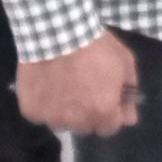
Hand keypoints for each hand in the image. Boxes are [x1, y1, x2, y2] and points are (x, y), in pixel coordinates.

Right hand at [15, 31, 140, 135]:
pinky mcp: (31, 111)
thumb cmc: (95, 46)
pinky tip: (47, 85)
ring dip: (65, 111)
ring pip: (62, 122)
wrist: (57, 33)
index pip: (109, 128)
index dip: (110, 114)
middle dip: (88, 113)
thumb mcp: (125, 62)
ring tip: (63, 86)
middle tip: (84, 90)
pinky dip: (44, 104)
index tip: (106, 100)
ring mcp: (52, 118)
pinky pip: (41, 114)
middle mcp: (78, 121)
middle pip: (86, 126)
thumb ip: (129, 91)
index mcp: (103, 111)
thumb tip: (130, 115)